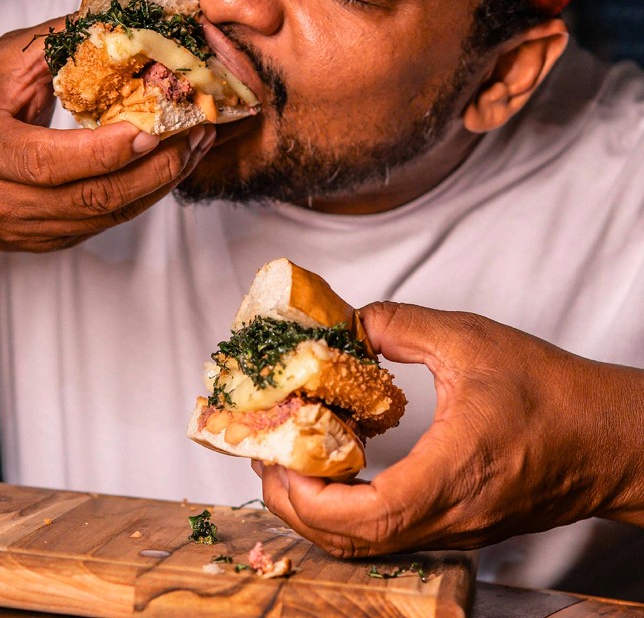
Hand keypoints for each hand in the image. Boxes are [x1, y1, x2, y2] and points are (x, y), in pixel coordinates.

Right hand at [0, 18, 215, 252]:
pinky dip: (148, 194)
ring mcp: (31, 228)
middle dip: (154, 167)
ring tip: (198, 144)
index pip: (47, 162)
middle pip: (91, 196)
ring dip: (162, 181)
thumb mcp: (0, 68)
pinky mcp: (54, 241)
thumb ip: (56, 44)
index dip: (102, 151)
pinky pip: (110, 223)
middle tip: (195, 131)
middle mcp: (4, 201)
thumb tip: (116, 20)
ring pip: (109, 215)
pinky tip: (175, 165)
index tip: (150, 127)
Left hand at [254, 302, 643, 556]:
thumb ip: (401, 325)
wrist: (605, 439)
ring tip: (289, 467)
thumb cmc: (551, 394)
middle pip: (355, 543)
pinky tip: (335, 476)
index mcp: (455, 472)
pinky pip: (389, 536)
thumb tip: (351, 323)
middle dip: (297, 509)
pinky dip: (348, 516)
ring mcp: (455, 529)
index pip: (370, 515)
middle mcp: (451, 514)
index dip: (311, 497)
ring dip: (318, 516)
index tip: (277, 459)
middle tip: (267, 460)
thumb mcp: (470, 340)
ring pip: (369, 547)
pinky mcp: (458, 526)